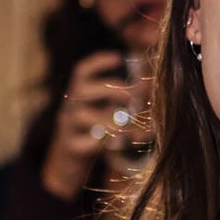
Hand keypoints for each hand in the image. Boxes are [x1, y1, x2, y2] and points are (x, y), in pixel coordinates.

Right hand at [41, 51, 140, 200]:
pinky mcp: (69, 148)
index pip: (81, 71)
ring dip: (107, 118)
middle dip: (110, 90)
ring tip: (126, 125)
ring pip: (80, 116)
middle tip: (133, 98)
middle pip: (81, 89)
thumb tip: (152, 87)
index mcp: (80, 94)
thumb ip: (128, 102)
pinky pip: (81, 142)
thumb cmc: (97, 132)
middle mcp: (70, 107)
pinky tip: (115, 144)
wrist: (71, 161)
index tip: (119, 58)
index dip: (98, 62)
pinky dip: (99, 143)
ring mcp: (67, 128)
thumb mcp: (109, 113)